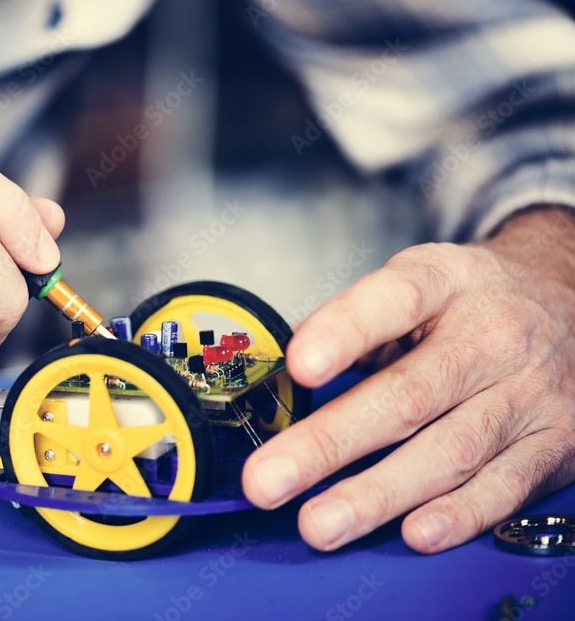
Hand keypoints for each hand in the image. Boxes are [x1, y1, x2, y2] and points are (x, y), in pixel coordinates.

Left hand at [241, 206, 574, 552]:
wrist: (572, 297)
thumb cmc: (473, 299)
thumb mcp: (420, 281)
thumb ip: (355, 322)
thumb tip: (280, 370)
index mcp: (446, 281)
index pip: (394, 300)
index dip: (344, 333)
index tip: (299, 366)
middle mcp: (492, 336)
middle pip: (407, 396)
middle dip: (329, 444)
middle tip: (268, 480)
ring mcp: (528, 392)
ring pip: (449, 451)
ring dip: (378, 494)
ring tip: (320, 522)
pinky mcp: (555, 442)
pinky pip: (505, 485)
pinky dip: (459, 514)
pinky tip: (415, 532)